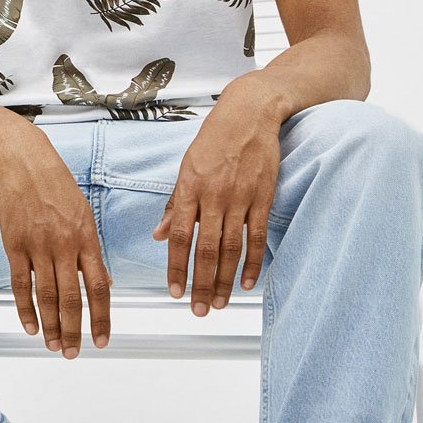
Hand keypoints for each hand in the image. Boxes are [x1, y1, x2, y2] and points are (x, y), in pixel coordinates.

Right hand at [0, 131, 110, 355]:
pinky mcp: (15, 246)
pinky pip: (21, 284)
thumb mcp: (85, 216)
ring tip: (53, 346)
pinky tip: (31, 326)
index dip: (102, 317)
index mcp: (87, 239)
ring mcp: (38, 246)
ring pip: (47, 296)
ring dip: (51, 325)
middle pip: (72, 298)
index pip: (99, 287)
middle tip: (73, 352)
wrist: (27, 162)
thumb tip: (104, 282)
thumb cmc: (58, 188)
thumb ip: (92, 252)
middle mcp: (65, 245)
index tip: (102, 339)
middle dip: (74, 330)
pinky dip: (26, 309)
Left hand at [152, 74, 283, 313]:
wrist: (249, 113)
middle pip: (205, 249)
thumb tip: (160, 236)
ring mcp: (239, 198)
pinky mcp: (262, 197)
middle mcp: (213, 196)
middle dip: (200, 284)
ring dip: (224, 280)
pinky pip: (256, 236)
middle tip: (197, 310)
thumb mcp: (186, 168)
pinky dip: (252, 262)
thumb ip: (175, 205)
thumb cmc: (214, 140)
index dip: (177, 268)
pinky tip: (246, 283)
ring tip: (218, 303)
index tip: (174, 293)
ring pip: (230, 248)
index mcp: (190, 189)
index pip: (181, 238)